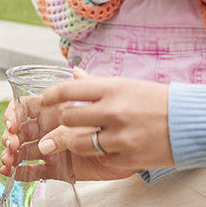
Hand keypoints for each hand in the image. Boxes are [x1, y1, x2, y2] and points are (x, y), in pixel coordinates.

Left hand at [38, 70, 171, 174]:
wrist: (188, 123)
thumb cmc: (154, 100)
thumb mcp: (124, 84)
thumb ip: (95, 83)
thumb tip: (74, 73)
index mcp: (110, 89)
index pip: (68, 90)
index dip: (50, 95)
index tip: (44, 100)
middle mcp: (112, 111)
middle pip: (68, 118)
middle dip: (60, 122)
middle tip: (59, 125)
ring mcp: (119, 136)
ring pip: (78, 142)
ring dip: (70, 142)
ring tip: (65, 140)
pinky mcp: (127, 157)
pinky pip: (99, 157)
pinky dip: (97, 154)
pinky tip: (101, 148)